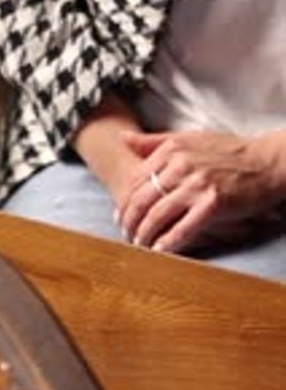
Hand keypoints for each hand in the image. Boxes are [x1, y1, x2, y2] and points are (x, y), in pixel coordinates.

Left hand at [118, 130, 285, 252]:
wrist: (268, 161)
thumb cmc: (230, 151)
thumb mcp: (190, 137)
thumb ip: (155, 141)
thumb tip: (123, 138)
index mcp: (173, 149)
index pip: (136, 179)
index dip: (125, 201)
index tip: (120, 216)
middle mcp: (182, 165)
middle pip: (142, 199)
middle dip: (129, 221)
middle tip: (126, 235)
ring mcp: (197, 185)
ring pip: (157, 215)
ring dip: (144, 235)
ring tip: (139, 245)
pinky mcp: (212, 204)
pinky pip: (182, 229)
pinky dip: (167, 243)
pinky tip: (159, 252)